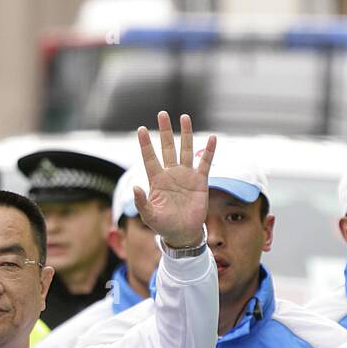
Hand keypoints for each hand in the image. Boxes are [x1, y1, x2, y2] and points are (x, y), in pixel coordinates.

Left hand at [134, 111, 215, 247]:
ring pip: (186, 150)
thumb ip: (141, 202)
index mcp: (157, 180)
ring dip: (186, 134)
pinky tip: (212, 138)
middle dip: (166, 131)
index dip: (146, 144)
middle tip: (162, 114)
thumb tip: (135, 188)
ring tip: (185, 117)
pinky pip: (205, 163)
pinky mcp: (200, 181)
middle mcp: (171, 174)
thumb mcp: (149, 216)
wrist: (182, 233)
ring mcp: (186, 176)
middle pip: (168, 148)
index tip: (142, 129)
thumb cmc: (163, 225)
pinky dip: (209, 151)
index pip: (150, 158)